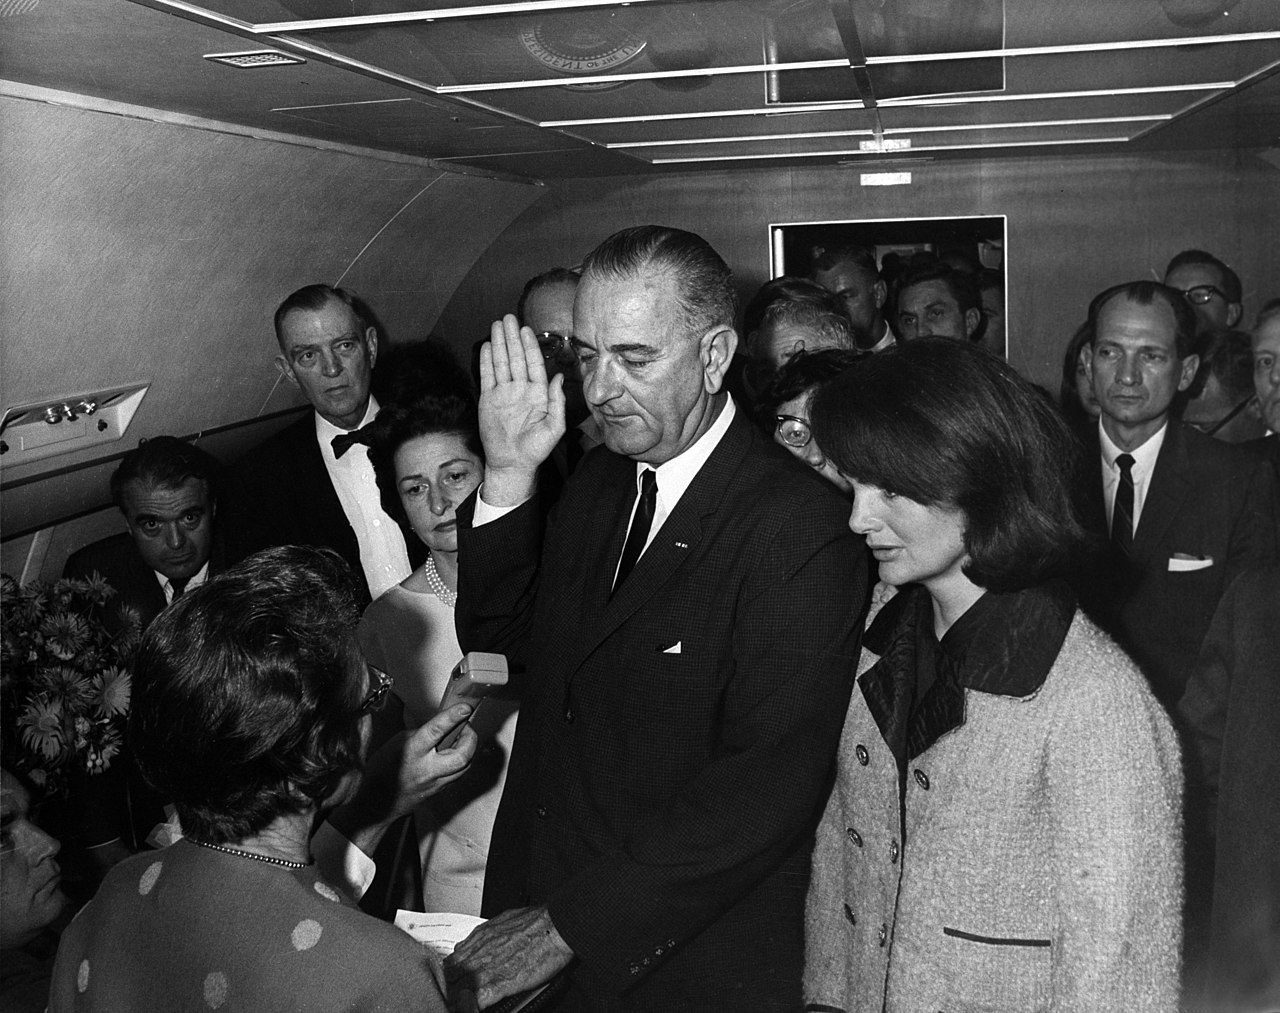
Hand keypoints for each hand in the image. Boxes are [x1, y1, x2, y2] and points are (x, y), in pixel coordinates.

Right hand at [327, 705, 477, 850]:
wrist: (376, 805)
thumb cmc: (382, 771)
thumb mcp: (396, 743)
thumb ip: (419, 734)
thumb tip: (438, 728)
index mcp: (413, 752)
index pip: (437, 731)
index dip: (453, 717)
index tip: (465, 707)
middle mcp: (428, 769)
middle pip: (462, 755)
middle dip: (471, 737)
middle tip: (466, 726)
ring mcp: (436, 783)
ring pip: (465, 766)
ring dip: (468, 749)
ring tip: (462, 738)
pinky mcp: (440, 790)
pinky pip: (458, 774)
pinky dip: (461, 761)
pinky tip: (455, 754)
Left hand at [444, 905, 573, 1011]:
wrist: (554, 927)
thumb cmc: (536, 922)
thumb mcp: (503, 920)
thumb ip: (488, 934)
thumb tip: (481, 939)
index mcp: (479, 938)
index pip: (452, 961)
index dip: (452, 973)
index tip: (455, 979)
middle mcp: (479, 954)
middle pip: (451, 977)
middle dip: (452, 986)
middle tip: (457, 994)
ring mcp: (488, 970)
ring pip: (460, 990)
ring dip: (461, 998)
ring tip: (464, 1003)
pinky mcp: (501, 984)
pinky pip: (477, 1001)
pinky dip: (474, 1006)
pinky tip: (477, 1007)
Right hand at [478, 316, 566, 505]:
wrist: (513, 463)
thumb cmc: (536, 449)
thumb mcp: (555, 428)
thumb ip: (558, 403)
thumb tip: (558, 377)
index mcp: (538, 393)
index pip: (534, 364)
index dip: (530, 346)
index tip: (526, 329)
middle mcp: (521, 389)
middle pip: (516, 358)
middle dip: (512, 337)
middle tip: (508, 318)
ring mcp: (504, 393)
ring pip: (501, 362)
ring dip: (500, 343)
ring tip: (497, 324)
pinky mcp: (489, 399)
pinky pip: (488, 376)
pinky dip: (487, 361)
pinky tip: (488, 346)